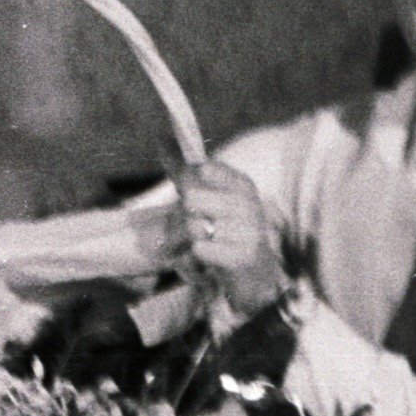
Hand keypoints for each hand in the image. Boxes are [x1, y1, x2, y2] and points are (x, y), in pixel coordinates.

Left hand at [174, 161, 287, 316]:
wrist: (252, 276)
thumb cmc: (223, 231)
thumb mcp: (207, 197)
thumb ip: (184, 171)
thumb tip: (162, 139)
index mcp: (241, 184)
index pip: (204, 169)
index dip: (186, 179)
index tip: (184, 188)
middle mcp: (249, 203)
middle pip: (191, 199)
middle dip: (180, 216)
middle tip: (189, 227)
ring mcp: (249, 230)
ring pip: (193, 226)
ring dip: (184, 241)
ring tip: (194, 246)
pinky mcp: (244, 256)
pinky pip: (200, 249)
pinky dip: (192, 258)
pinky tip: (203, 261)